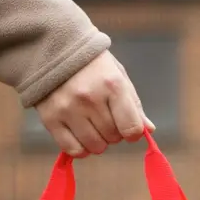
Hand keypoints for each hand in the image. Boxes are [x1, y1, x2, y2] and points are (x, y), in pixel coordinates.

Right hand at [34, 50, 154, 156]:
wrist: (55, 49)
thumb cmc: (94, 66)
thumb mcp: (119, 77)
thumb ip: (134, 105)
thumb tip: (149, 131)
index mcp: (112, 85)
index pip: (132, 128)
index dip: (133, 133)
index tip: (128, 128)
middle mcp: (90, 98)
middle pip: (113, 138)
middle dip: (114, 133)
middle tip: (105, 118)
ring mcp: (68, 109)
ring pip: (94, 147)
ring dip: (98, 142)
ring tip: (92, 124)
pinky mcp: (50, 118)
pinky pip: (72, 149)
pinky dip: (80, 149)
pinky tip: (80, 136)